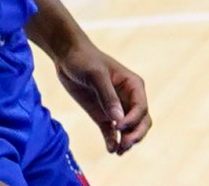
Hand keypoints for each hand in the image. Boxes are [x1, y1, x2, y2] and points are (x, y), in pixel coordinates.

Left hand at [50, 39, 150, 154]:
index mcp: (133, 85)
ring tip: (118, 152)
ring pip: (129, 129)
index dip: (133, 120)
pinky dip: (112, 141)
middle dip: (136, 134)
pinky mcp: (102, 115)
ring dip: (127, 141)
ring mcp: (116, 108)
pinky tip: (110, 149)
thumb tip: (119, 120)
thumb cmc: (84, 59)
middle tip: (124, 146)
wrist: (67, 56)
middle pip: (141, 121)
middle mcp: (128, 98)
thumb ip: (108, 96)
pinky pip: (111, 132)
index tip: (118, 127)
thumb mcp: (96, 75)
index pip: (141, 107)